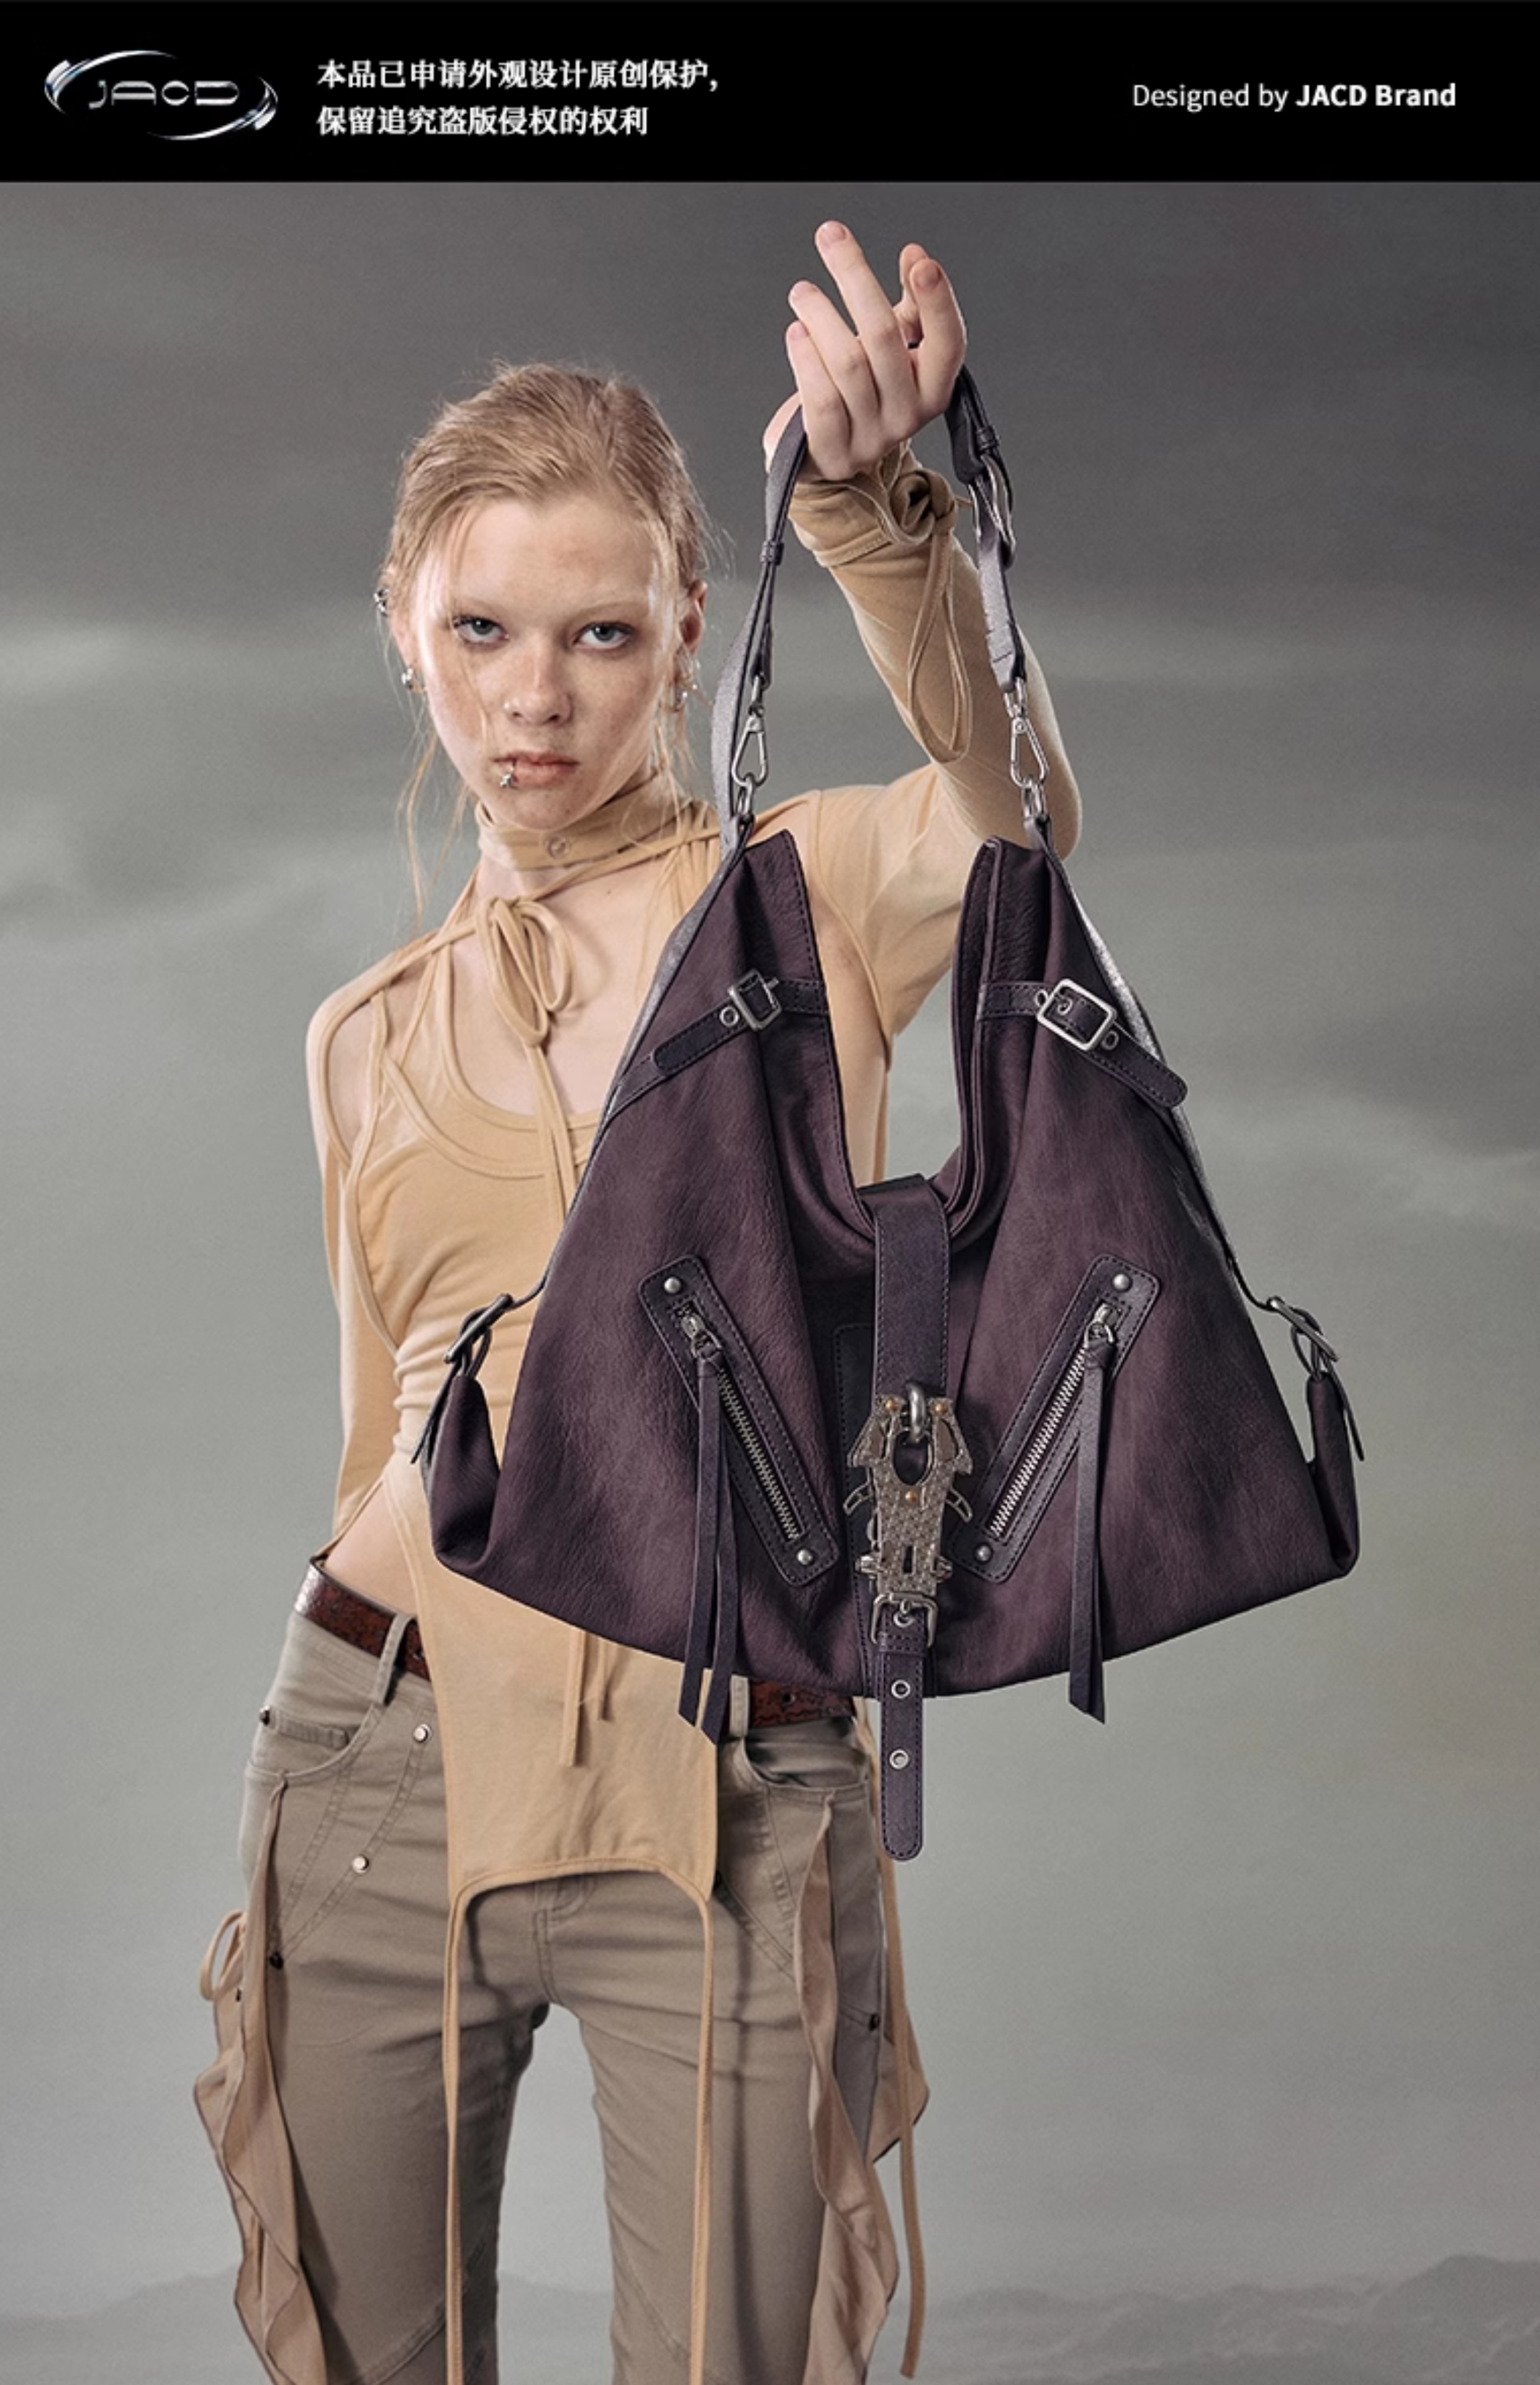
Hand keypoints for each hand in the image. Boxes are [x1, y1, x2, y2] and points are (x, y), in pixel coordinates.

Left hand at [762, 223, 966, 479]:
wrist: (824, 452)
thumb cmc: (861, 394)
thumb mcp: (893, 349)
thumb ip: (910, 305)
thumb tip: (915, 256)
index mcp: (932, 388)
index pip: (949, 344)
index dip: (938, 303)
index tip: (921, 262)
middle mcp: (907, 415)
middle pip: (885, 337)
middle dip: (855, 278)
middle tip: (830, 238)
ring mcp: (871, 438)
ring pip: (848, 363)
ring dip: (821, 316)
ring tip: (802, 293)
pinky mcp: (833, 452)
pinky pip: (821, 399)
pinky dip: (806, 358)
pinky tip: (797, 332)